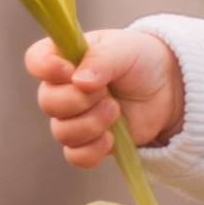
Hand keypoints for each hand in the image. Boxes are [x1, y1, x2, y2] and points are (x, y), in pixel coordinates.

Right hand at [23, 25, 182, 167]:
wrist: (167, 88)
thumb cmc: (140, 60)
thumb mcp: (124, 49)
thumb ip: (101, 59)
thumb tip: (80, 81)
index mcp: (65, 57)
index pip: (36, 60)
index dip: (46, 68)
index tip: (69, 71)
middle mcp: (63, 88)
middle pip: (47, 102)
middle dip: (78, 100)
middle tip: (106, 92)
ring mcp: (75, 117)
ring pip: (61, 132)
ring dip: (91, 123)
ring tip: (115, 110)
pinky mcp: (89, 141)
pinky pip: (76, 155)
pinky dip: (93, 149)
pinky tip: (111, 137)